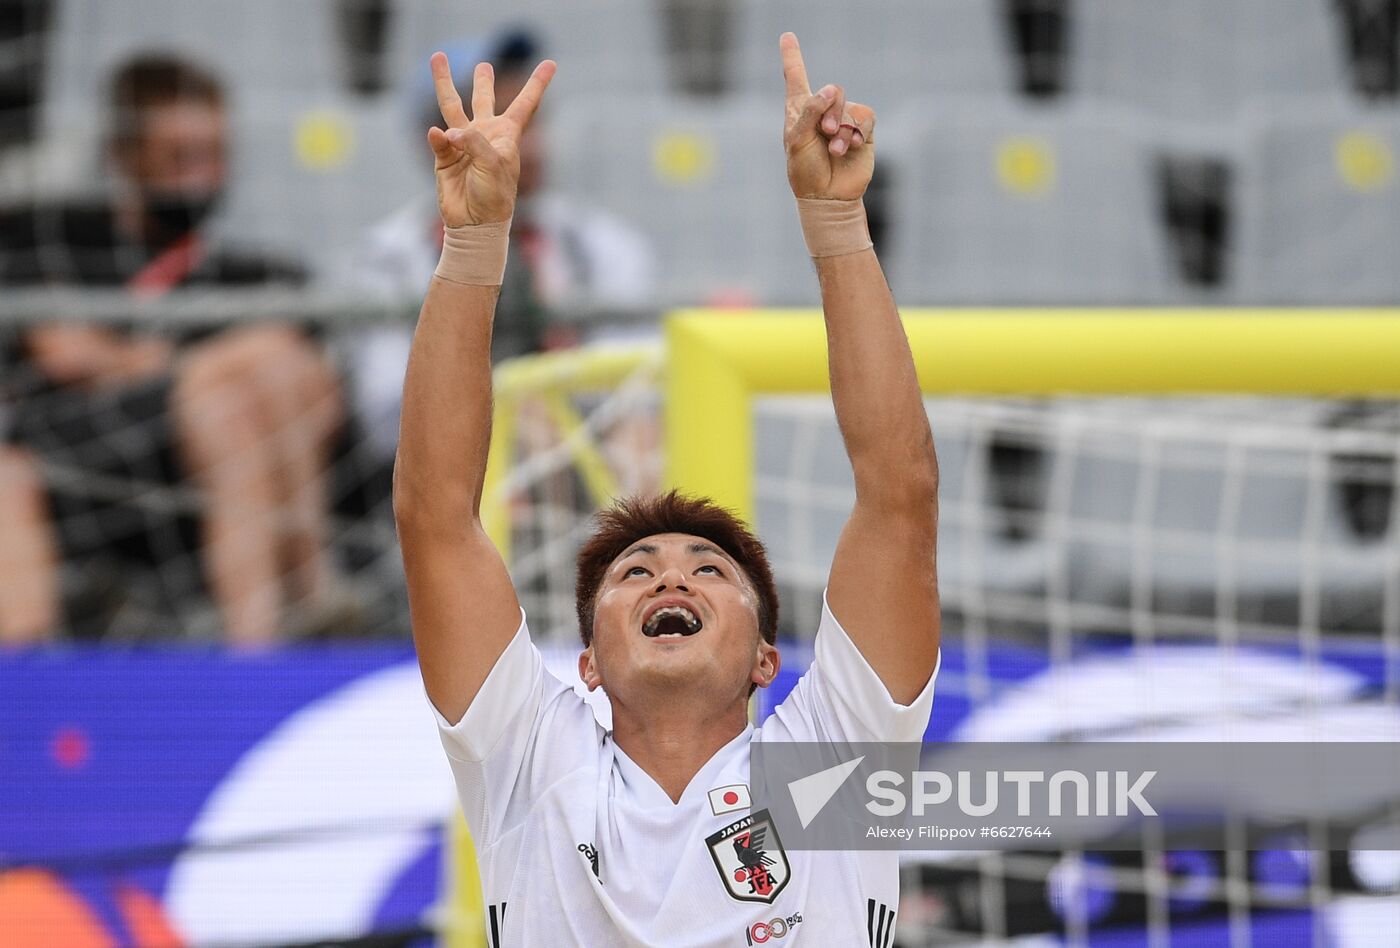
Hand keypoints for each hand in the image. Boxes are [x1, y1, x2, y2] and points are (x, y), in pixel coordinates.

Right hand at [426, 52, 555, 226]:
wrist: (475, 223)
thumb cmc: (495, 196)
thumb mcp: (494, 165)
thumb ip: (473, 141)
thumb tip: (446, 132)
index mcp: (507, 135)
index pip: (525, 103)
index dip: (537, 83)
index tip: (551, 63)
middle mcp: (485, 135)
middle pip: (483, 100)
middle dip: (482, 82)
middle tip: (484, 65)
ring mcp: (462, 144)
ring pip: (452, 107)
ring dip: (444, 84)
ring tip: (436, 57)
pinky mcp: (444, 156)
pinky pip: (439, 140)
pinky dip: (438, 138)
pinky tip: (438, 136)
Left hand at [780, 32, 875, 200]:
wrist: (828, 197)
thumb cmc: (806, 172)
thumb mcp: (798, 142)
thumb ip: (810, 113)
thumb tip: (829, 89)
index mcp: (799, 111)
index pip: (795, 78)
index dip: (792, 57)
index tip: (787, 36)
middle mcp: (822, 112)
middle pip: (832, 91)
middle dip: (829, 110)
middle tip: (825, 132)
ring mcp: (843, 121)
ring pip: (848, 106)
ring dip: (842, 128)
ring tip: (835, 149)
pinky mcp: (862, 131)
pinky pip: (865, 117)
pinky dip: (858, 131)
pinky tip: (851, 147)